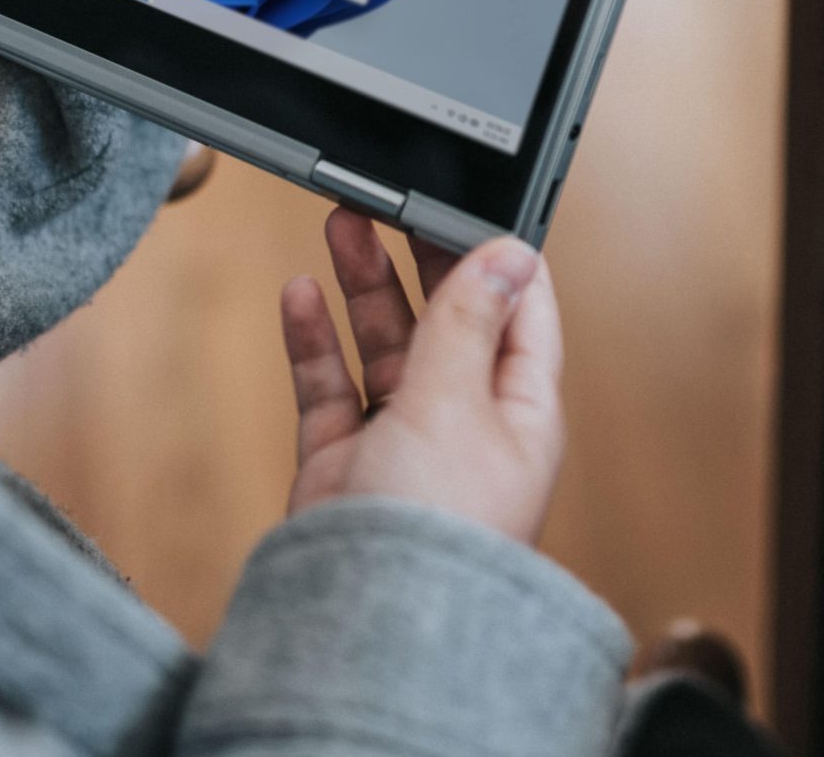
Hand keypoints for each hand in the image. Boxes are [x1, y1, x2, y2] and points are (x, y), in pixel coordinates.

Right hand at [278, 207, 564, 545]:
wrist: (367, 626)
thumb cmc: (436, 532)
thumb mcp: (456, 402)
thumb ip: (467, 323)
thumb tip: (509, 254)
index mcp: (521, 413)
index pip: (523, 314)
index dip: (498, 255)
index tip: (472, 199)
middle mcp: (466, 426)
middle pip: (448, 321)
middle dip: (420, 258)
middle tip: (393, 198)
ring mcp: (402, 445)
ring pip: (385, 344)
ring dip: (364, 284)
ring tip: (340, 221)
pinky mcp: (345, 465)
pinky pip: (330, 386)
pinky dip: (315, 340)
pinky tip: (300, 294)